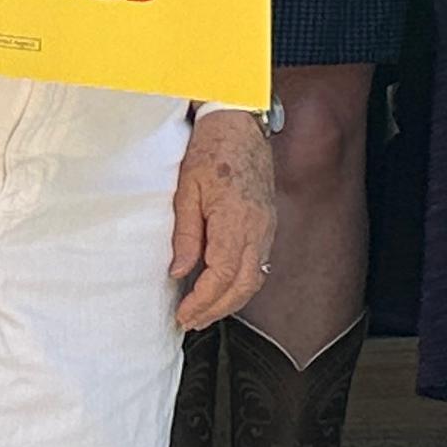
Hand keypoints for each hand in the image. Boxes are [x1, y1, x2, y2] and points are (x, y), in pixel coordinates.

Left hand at [170, 107, 276, 327]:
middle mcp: (257, 227)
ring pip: (256, 277)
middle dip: (216, 309)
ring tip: (204, 313)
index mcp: (235, 219)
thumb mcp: (185, 190)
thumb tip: (179, 273)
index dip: (202, 301)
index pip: (223, 274)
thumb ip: (185, 235)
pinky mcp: (268, 223)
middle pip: (244, 284)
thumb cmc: (210, 151)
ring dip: (231, 300)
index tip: (183, 314)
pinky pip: (260, 263)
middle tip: (190, 321)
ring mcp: (267, 226)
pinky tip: (224, 288)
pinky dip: (242, 283)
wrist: (240, 125)